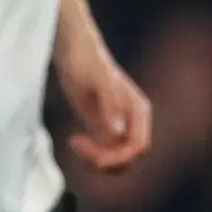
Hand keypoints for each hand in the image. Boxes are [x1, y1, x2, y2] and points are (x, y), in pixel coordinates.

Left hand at [59, 41, 152, 172]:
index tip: (94, 158)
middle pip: (128, 156)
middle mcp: (132, 120)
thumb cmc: (87, 62)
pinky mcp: (102, 126)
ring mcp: (118, 124)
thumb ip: (109, 105)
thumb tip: (116, 133)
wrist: (76, 52)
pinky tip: (73, 140)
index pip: (138, 146)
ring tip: (75, 143)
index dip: (119, 158)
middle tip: (77, 144)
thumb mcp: (97, 81)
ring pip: (116, 157)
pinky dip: (90, 154)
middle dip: (106, 159)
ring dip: (97, 159)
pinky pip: (104, 151)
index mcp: (137, 111)